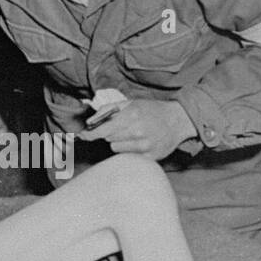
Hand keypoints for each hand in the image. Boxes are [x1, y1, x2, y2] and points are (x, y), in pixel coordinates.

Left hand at [81, 98, 195, 159]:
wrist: (178, 120)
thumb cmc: (151, 110)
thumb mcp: (131, 103)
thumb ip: (108, 110)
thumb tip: (90, 121)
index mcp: (132, 116)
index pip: (103, 130)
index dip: (90, 134)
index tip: (82, 136)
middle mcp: (138, 132)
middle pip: (108, 139)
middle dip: (111, 133)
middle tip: (123, 127)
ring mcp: (145, 146)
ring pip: (116, 149)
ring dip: (120, 143)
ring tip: (133, 135)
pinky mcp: (150, 157)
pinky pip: (127, 157)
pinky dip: (129, 151)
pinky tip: (140, 143)